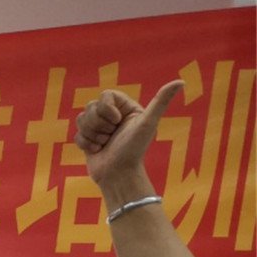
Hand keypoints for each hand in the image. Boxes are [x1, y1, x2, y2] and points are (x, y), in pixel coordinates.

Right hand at [75, 80, 180, 196]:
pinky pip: (77, 134)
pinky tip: (97, 151)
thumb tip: (180, 82)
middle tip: (111, 136)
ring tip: (104, 144)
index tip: (116, 122)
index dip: (106, 109)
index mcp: (126, 108)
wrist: (118, 175)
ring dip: (92, 135)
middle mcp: (112, 116)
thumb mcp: (147, 123)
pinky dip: (86, 144)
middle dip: (99, 125)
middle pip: (91, 107)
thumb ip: (161, 101)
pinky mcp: (88, 140)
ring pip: (81, 119)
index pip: (105, 95)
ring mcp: (98, 128)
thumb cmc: (134, 150)